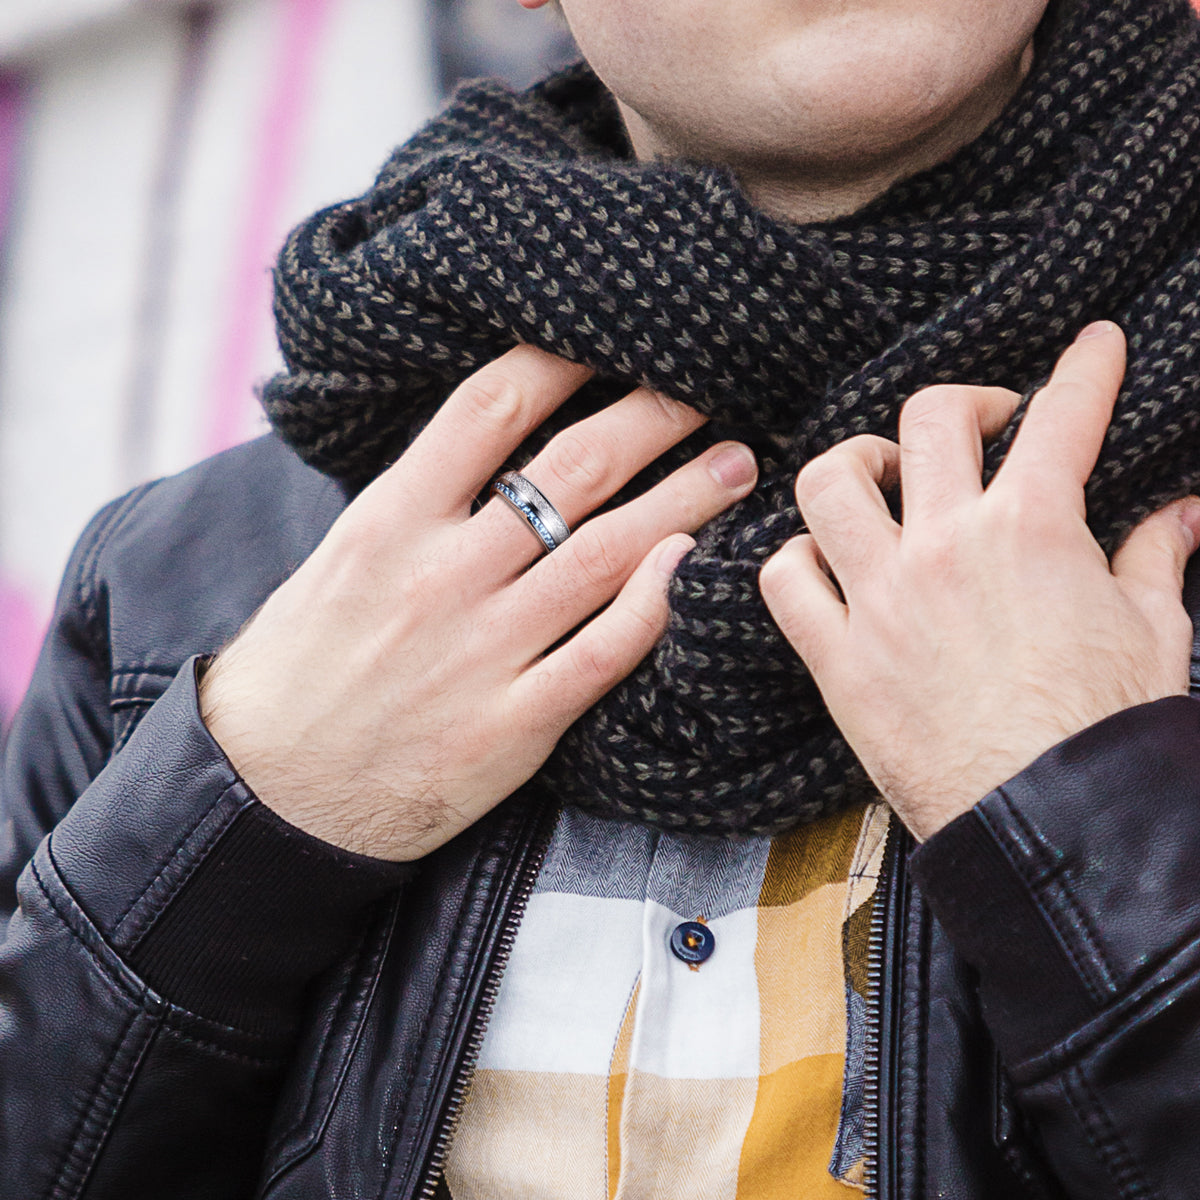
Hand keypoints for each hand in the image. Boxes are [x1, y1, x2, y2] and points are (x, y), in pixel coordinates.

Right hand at [201, 346, 757, 859]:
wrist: (272, 794)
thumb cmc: (305, 666)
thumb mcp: (343, 558)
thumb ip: (419, 502)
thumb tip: (501, 440)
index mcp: (390, 522)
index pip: (490, 410)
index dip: (564, 360)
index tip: (617, 338)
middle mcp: (440, 576)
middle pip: (571, 470)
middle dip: (653, 418)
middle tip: (707, 391)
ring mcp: (481, 651)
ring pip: (605, 553)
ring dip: (684, 500)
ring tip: (737, 466)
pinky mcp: (511, 725)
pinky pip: (602, 654)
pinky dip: (653, 605)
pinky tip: (692, 564)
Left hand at [760, 322, 1199, 840]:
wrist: (1052, 826)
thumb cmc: (1107, 732)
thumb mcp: (1155, 633)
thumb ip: (1157, 559)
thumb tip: (1185, 512)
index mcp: (1035, 530)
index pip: (1065, 416)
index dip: (1086, 366)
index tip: (1093, 344)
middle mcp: (947, 546)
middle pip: (928, 419)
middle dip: (962, 403)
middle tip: (984, 425)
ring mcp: (882, 598)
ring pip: (830, 483)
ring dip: (856, 464)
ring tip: (883, 479)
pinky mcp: (838, 657)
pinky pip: (785, 580)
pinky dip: (797, 560)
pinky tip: (825, 564)